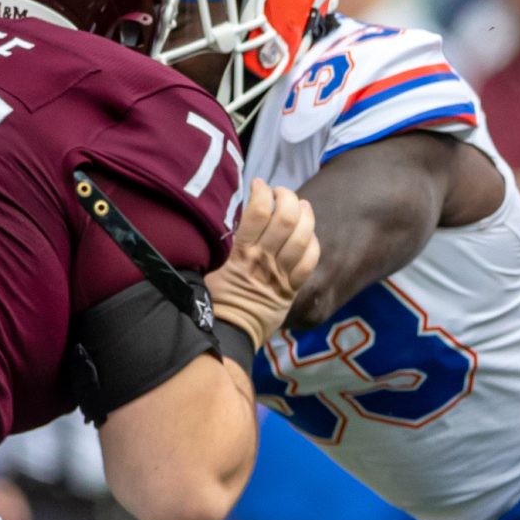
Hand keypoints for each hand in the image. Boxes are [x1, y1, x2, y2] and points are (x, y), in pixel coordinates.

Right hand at [208, 180, 319, 347]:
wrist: (228, 334)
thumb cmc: (212, 300)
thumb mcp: (206, 267)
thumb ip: (218, 244)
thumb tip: (220, 218)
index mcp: (241, 252)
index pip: (258, 211)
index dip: (262, 191)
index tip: (258, 184)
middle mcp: (264, 260)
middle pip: (287, 218)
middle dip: (287, 197)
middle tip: (281, 193)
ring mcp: (281, 275)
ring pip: (303, 236)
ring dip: (305, 215)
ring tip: (301, 205)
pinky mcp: (292, 289)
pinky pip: (310, 261)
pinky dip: (313, 243)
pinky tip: (308, 234)